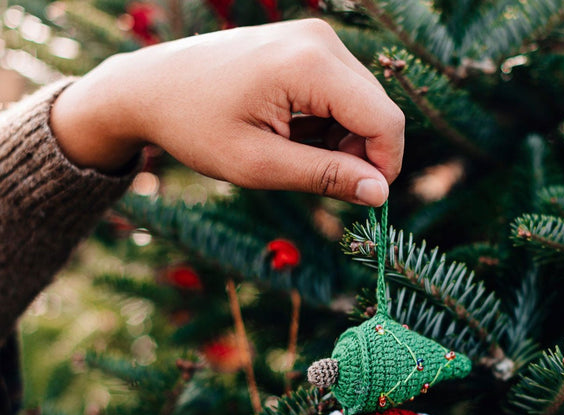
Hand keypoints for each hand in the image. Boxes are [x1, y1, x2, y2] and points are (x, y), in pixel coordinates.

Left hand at [50, 19, 403, 205]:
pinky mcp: (306, 45)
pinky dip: (330, 123)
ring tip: (296, 155)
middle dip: (363, 154)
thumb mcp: (260, 164)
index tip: (364, 200)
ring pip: (363, 103)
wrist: (151, 87)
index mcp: (310, 65)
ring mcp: (314, 38)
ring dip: (345, 141)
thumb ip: (325, 176)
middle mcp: (320, 40)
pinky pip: (343, 92)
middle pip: (378, 110)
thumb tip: (380, 192)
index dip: (384, 166)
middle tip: (319, 180)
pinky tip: (294, 135)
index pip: (384, 120)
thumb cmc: (196, 127)